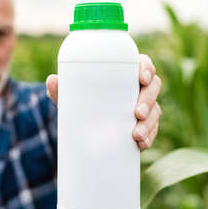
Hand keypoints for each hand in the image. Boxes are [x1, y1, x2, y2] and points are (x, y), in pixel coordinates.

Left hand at [45, 54, 161, 150]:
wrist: (83, 123)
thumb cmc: (81, 100)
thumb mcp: (71, 94)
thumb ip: (61, 88)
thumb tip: (51, 81)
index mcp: (125, 72)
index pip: (143, 64)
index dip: (147, 69)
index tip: (142, 78)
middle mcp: (138, 87)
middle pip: (153, 87)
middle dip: (148, 100)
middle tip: (137, 113)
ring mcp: (145, 106)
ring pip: (155, 111)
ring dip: (149, 123)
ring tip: (136, 134)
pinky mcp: (144, 125)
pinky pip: (152, 130)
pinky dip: (149, 137)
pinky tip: (141, 144)